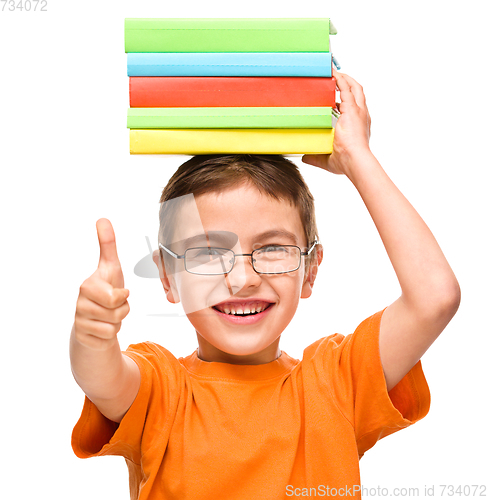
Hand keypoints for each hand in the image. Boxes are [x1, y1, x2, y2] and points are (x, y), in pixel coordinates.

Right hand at [73, 219, 129, 349]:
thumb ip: (108, 244)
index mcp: (87, 286)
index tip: (119, 293)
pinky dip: (110, 335)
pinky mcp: (82, 338)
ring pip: (113, 328)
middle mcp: (80, 304)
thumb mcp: (111, 266)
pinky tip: (102, 327)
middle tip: (115, 305)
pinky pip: (107, 339)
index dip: (122, 298)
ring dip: (117, 322)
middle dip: (122, 311)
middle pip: (117, 314)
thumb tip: (102, 219)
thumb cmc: (106, 288)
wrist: (95, 315)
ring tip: (109, 315)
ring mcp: (79, 322)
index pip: (114, 298)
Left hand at [302, 70, 371, 175]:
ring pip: (354, 87)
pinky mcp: (352, 109)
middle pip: (357, 93)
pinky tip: (333, 73)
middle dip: (348, 83)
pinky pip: (346, 88)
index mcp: (358, 126)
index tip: (334, 100)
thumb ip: (316, 157)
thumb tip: (304, 157)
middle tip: (337, 78)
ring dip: (344, 78)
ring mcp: (358, 111)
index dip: (345, 101)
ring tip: (334, 71)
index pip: (353, 108)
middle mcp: (361, 116)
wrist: (355, 160)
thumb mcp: (328, 160)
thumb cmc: (346, 163)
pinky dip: (340, 79)